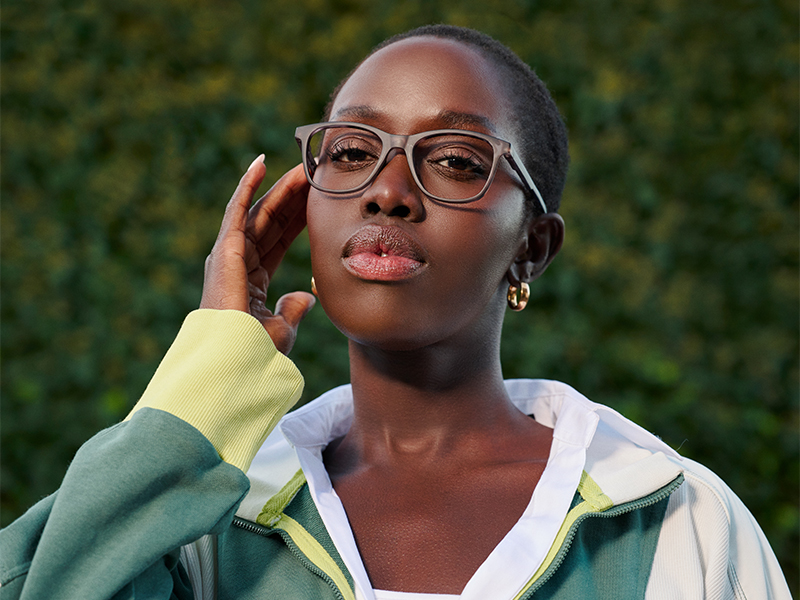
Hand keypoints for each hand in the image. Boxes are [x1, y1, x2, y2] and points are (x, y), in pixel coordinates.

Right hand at [200, 155, 313, 354]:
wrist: (233, 361)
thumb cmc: (252, 352)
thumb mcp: (282, 328)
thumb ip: (293, 309)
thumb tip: (308, 296)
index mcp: (252, 277)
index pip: (280, 237)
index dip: (300, 216)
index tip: (320, 199)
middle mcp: (239, 261)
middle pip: (271, 219)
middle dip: (294, 196)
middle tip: (317, 173)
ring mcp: (230, 253)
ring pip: (259, 210)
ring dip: (280, 186)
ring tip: (302, 165)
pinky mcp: (225, 249)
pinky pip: (237, 210)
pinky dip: (247, 185)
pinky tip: (261, 163)